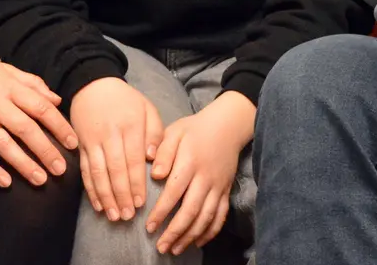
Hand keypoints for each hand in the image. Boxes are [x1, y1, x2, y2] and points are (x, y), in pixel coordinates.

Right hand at [0, 62, 77, 187]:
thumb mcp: (14, 74)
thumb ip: (36, 86)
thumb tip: (58, 101)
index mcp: (12, 88)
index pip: (41, 108)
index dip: (59, 126)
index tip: (72, 143)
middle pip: (25, 129)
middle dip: (45, 150)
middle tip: (60, 169)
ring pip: (3, 144)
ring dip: (22, 164)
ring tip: (40, 179)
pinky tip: (6, 182)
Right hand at [71, 78, 163, 222]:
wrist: (92, 84)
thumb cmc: (126, 100)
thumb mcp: (147, 108)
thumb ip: (155, 132)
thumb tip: (152, 158)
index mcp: (130, 125)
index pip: (133, 160)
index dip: (136, 183)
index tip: (141, 203)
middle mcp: (109, 135)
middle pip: (115, 170)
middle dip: (121, 196)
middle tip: (128, 216)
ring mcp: (92, 141)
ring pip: (98, 173)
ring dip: (105, 197)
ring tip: (113, 215)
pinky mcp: (80, 145)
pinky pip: (85, 170)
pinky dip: (90, 189)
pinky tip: (97, 204)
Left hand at [146, 91, 254, 255]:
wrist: (227, 125)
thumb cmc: (194, 129)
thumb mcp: (175, 132)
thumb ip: (163, 152)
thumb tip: (155, 174)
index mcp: (190, 162)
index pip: (174, 192)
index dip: (161, 212)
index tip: (149, 227)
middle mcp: (206, 178)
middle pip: (191, 210)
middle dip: (175, 232)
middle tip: (161, 247)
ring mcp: (218, 186)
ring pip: (206, 217)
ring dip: (191, 236)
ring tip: (175, 249)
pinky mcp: (226, 191)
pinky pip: (221, 215)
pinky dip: (211, 231)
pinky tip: (198, 242)